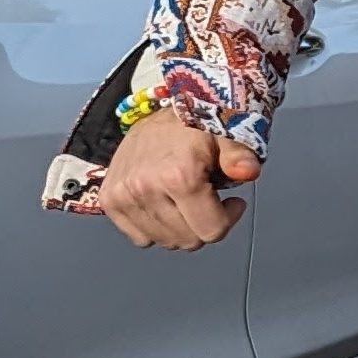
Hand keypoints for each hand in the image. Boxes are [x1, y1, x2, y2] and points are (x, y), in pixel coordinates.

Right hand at [100, 113, 260, 250]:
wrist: (159, 116)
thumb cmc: (197, 127)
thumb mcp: (228, 134)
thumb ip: (241, 155)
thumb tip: (248, 171)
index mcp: (178, 175)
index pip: (210, 230)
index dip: (228, 218)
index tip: (231, 202)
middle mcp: (145, 188)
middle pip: (188, 240)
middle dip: (205, 223)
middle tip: (209, 199)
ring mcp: (123, 196)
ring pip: (165, 241)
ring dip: (182, 227)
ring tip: (188, 199)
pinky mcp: (109, 200)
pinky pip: (140, 237)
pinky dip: (157, 228)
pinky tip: (167, 205)